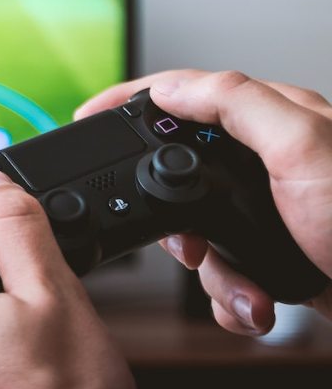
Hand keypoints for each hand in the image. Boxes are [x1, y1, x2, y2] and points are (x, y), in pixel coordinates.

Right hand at [76, 69, 331, 334]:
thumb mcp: (302, 149)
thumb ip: (235, 104)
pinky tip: (255, 301)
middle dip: (172, 215)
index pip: (184, 93)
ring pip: (196, 231)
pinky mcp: (273, 254)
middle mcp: (267, 161)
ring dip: (212, 272)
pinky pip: (223, 271)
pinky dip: (230, 296)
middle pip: (178, 168)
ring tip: (241, 285)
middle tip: (182, 240)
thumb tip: (169, 87)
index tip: (87, 116)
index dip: (130, 101)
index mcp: (272, 120)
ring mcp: (269, 211)